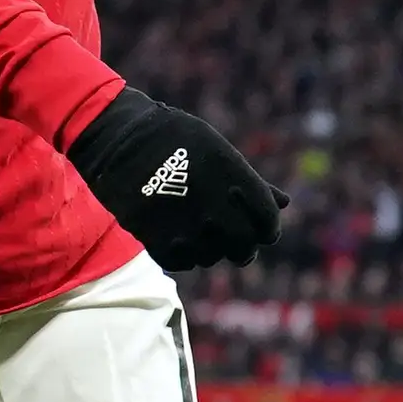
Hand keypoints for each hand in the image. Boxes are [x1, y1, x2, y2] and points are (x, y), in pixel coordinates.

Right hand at [64, 86, 287, 270]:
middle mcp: (218, 208)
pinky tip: (176, 234)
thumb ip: (252, 183)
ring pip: (213, 258)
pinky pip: (183, 262)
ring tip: (196, 228)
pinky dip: (183, 253)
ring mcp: (189, 228)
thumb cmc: (175, 139)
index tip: (259, 229)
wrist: (119, 140)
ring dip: (209, 248)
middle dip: (242, 246)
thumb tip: (284, 203)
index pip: (268, 222)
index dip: (266, 228)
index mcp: (237, 180)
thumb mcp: (219, 152)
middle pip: (244, 249)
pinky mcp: (160, 242)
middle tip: (231, 239)